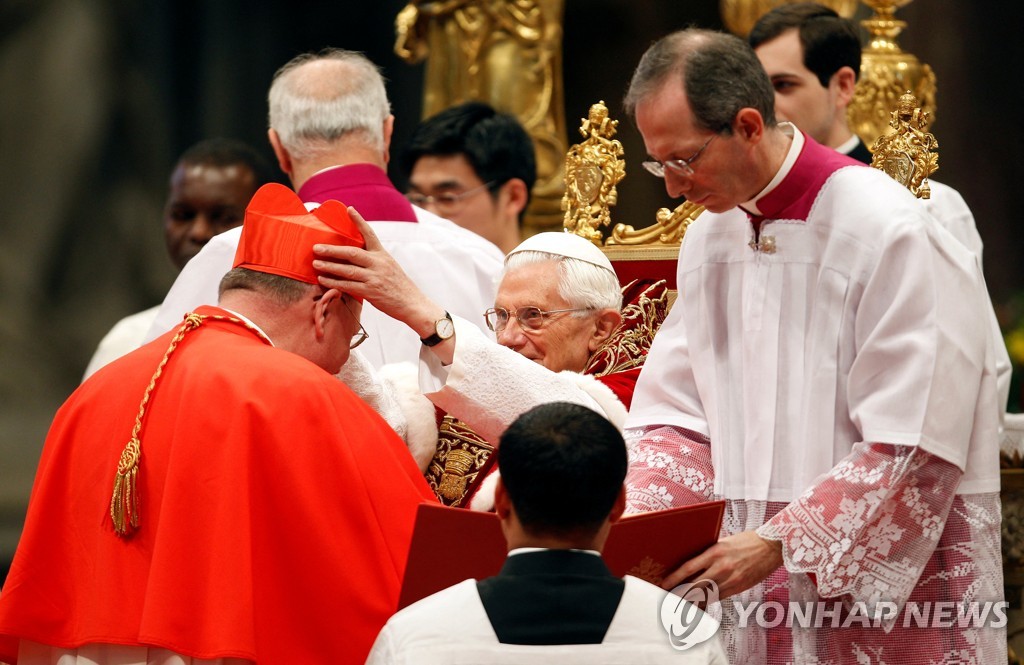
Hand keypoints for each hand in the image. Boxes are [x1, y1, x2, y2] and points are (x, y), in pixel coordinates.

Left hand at [312, 206, 439, 328]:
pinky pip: (348, 285)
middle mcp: (379, 263)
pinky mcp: (371, 291)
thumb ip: (374, 261)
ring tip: (315, 263)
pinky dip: (334, 282)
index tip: (349, 209)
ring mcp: (375, 277)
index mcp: (383, 255)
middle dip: (332, 250)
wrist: (412, 303)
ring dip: (329, 266)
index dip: (359, 221)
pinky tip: (323, 280)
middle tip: (316, 247)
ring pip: (347, 269)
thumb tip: (354, 257)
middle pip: (352, 252)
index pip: (370, 234)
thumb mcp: (390, 267)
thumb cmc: (399, 286)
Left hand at [661, 530, 782, 598]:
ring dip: (692, 602)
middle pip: (695, 586)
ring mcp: (731, 579)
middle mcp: (721, 567)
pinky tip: (699, 606)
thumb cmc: (746, 541)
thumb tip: (692, 566)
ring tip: (680, 606)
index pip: (688, 568)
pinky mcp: (739, 587)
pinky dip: (707, 602)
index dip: (674, 578)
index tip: (664, 585)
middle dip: (680, 594)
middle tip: (668, 600)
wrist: (771, 546)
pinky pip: (719, 597)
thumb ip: (708, 554)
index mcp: (715, 552)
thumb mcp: (723, 542)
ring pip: (706, 595)